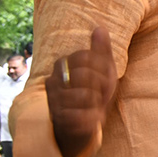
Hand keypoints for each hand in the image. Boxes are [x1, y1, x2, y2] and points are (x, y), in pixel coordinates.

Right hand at [46, 27, 117, 156]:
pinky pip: (82, 115)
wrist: (79, 128)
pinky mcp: (58, 120)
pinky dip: (92, 118)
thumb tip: (100, 28)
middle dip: (102, 86)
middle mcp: (53, 80)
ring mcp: (53, 100)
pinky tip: (91, 118)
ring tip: (95, 107)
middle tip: (102, 96)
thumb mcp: (102, 72)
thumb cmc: (92, 96)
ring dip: (97, 103)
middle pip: (86, 75)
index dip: (103, 69)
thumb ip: (101, 51)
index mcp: (63, 65)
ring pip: (85, 95)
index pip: (87, 57)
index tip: (105, 80)